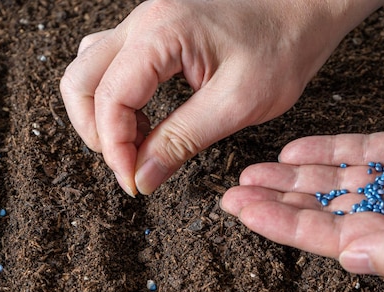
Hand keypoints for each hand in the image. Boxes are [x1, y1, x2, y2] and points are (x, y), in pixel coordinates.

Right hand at [60, 0, 383, 195]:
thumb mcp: (237, 103)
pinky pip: (113, 64)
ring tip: (138, 144)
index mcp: (161, 34)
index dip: (115, 150)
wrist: (304, 8)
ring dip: (101, 114)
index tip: (135, 182)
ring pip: (89, 70)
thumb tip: (142, 176)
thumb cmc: (281, 47)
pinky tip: (145, 120)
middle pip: (80, 81)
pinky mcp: (156, 31)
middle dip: (97, 132)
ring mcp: (145, 22)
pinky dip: (116, 98)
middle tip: (130, 166)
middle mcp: (142, 21)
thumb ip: (183, 140)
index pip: (109, 99)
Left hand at [221, 94, 383, 281]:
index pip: (333, 239)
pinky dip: (331, 148)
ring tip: (253, 170)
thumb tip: (346, 258)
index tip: (244, 212)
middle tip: (234, 192)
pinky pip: (366, 149)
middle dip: (279, 202)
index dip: (284, 225)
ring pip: (339, 180)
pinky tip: (296, 150)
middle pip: (326, 210)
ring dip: (296, 176)